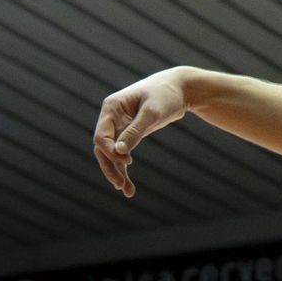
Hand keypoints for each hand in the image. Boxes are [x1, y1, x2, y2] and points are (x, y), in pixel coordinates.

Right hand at [93, 69, 190, 197]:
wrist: (180, 89)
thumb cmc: (166, 95)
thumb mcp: (152, 112)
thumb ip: (135, 131)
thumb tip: (119, 151)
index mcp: (111, 107)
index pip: (101, 136)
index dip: (110, 152)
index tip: (128, 163)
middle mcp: (111, 116)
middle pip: (102, 148)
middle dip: (110, 167)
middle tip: (120, 186)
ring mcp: (119, 125)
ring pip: (111, 154)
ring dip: (116, 172)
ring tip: (128, 191)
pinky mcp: (129, 133)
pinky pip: (121, 153)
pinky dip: (124, 168)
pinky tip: (129, 185)